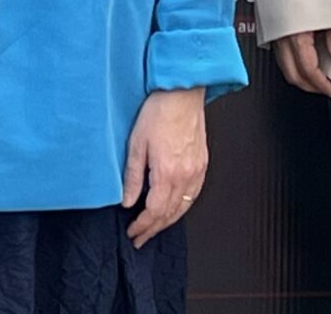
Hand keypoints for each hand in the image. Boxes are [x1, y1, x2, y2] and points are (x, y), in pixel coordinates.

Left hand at [122, 88, 207, 245]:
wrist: (182, 93)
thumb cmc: (159, 111)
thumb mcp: (136, 144)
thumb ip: (132, 176)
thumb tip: (127, 200)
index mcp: (167, 172)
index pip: (155, 212)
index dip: (142, 226)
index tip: (133, 232)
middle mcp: (186, 175)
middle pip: (170, 214)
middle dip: (154, 229)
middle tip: (141, 238)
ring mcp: (197, 171)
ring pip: (184, 208)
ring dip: (168, 222)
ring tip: (155, 228)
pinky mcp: (202, 163)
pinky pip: (194, 195)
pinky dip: (183, 208)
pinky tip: (175, 208)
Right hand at [271, 27, 330, 96]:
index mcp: (296, 35)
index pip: (309, 71)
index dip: (322, 85)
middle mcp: (281, 37)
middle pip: (293, 75)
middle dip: (310, 87)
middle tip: (325, 89)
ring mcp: (274, 34)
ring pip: (284, 67)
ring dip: (300, 77)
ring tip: (316, 78)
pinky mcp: (272, 29)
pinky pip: (280, 55)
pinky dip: (292, 64)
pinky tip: (304, 60)